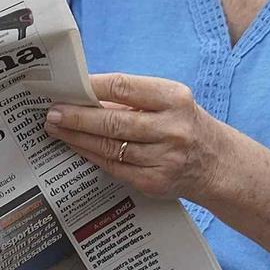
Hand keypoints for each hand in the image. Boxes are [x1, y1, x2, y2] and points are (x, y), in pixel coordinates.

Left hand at [44, 72, 225, 204]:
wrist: (217, 164)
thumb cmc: (185, 124)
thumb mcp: (169, 103)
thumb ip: (131, 100)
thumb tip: (83, 95)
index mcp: (175, 99)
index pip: (124, 88)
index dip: (91, 87)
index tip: (67, 86)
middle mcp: (172, 129)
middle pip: (113, 122)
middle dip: (77, 117)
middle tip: (52, 113)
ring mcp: (164, 159)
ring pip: (110, 147)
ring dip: (78, 138)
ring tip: (56, 129)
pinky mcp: (155, 182)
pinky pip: (115, 168)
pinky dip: (92, 156)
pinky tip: (77, 147)